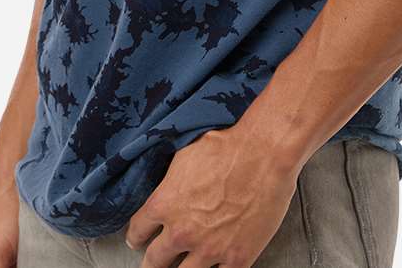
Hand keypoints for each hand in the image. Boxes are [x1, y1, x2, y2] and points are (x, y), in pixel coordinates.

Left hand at [124, 126, 299, 267]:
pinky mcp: (236, 258)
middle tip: (155, 263)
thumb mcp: (185, 156)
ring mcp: (209, 249)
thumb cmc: (228, 146)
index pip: (138, 230)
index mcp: (165, 204)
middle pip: (154, 262)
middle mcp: (182, 232)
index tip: (138, 239)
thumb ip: (171, 181)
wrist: (264, 154)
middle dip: (153, 262)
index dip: (136, 235)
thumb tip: (167, 188)